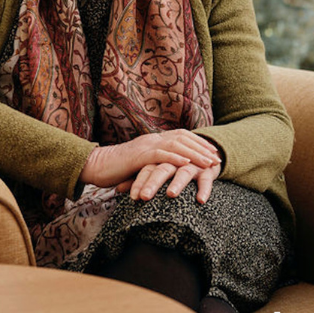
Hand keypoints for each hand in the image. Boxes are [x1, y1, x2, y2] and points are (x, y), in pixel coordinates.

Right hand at [80, 129, 220, 188]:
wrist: (96, 166)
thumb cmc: (117, 170)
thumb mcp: (142, 166)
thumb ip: (155, 167)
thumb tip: (168, 175)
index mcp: (154, 140)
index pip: (182, 137)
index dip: (199, 144)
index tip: (213, 153)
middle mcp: (152, 139)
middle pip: (183, 138)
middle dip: (202, 148)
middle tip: (217, 158)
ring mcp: (146, 145)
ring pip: (176, 144)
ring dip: (195, 153)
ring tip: (208, 162)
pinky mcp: (139, 155)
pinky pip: (161, 154)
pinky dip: (176, 158)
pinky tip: (188, 164)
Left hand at [126, 160, 220, 203]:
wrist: (204, 155)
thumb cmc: (175, 166)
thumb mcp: (158, 170)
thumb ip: (139, 178)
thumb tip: (118, 189)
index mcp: (161, 160)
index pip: (147, 169)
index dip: (139, 182)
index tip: (132, 197)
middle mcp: (175, 161)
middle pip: (162, 169)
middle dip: (153, 183)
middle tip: (144, 197)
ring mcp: (191, 164)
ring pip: (184, 172)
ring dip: (177, 182)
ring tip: (171, 194)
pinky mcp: (206, 170)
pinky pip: (206, 180)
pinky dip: (204, 189)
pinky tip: (200, 200)